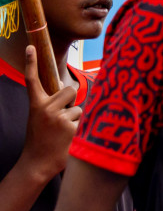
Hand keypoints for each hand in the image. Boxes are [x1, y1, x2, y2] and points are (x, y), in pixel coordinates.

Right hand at [18, 47, 79, 183]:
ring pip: (79, 109)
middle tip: (63, 118)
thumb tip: (72, 92)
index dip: (31, 63)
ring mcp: (58, 118)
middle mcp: (46, 109)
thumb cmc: (42, 140)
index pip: (32, 81)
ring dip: (76, 120)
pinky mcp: (71, 127)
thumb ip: (52, 105)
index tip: (30, 47)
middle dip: (71, 102)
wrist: (37, 163)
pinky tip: (69, 140)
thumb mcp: (40, 119)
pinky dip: (81, 130)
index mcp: (36, 105)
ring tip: (64, 133)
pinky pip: (84, 121)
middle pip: (70, 91)